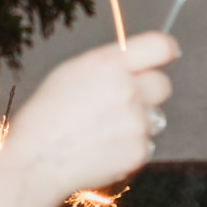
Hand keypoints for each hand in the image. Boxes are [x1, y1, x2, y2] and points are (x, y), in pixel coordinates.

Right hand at [0, 35, 177, 206]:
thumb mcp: (72, 74)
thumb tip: (139, 66)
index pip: (158, 46)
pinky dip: (131, 146)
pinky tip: (104, 147)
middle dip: (149, 91)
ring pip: (155, 117)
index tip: (169, 53)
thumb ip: (110, 67)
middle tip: (123, 101)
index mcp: (107, 65)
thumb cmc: (49, 115)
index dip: (167, 49)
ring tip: (102, 129)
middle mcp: (127, 90)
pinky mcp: (141, 150)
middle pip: (163, 84)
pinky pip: (147, 143)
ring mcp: (137, 122)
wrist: (37, 159)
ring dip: (138, 121)